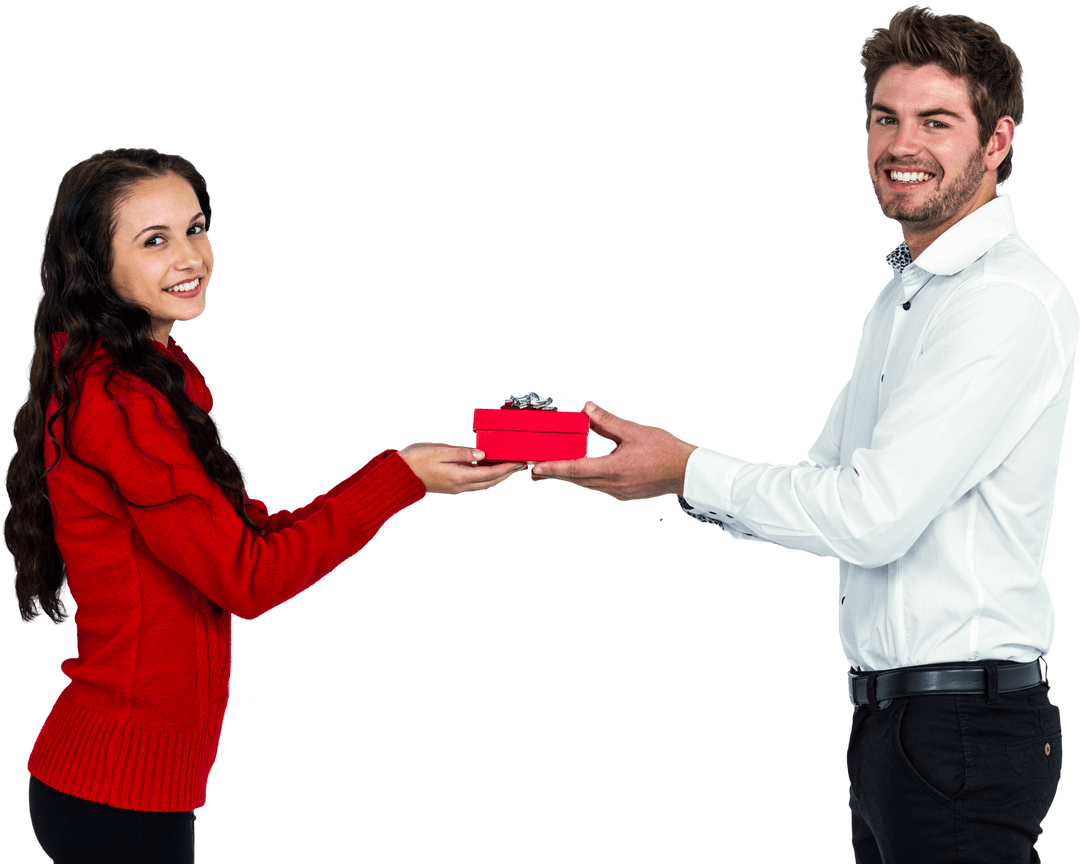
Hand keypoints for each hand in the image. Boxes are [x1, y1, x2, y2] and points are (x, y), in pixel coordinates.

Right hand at [398, 443, 524, 494]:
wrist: (398, 475)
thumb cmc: (416, 459)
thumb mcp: (440, 451)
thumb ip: (462, 452)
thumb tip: (484, 454)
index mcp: (459, 477)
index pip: (490, 474)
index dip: (507, 468)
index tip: (520, 462)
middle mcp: (460, 485)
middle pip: (491, 481)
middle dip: (507, 473)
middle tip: (521, 463)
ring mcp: (456, 487)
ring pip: (484, 483)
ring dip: (498, 475)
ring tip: (509, 465)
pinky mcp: (452, 485)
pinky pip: (475, 481)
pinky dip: (486, 475)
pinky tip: (489, 466)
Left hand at [531, 401, 697, 500]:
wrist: (686, 471)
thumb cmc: (665, 451)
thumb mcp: (634, 431)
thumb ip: (607, 421)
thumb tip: (586, 409)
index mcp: (614, 469)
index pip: (575, 469)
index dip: (553, 468)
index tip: (536, 468)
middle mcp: (614, 485)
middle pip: (577, 480)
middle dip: (556, 474)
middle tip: (536, 470)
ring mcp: (619, 493)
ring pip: (587, 485)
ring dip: (571, 478)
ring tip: (555, 471)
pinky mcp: (625, 495)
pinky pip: (599, 488)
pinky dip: (587, 480)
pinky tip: (584, 473)